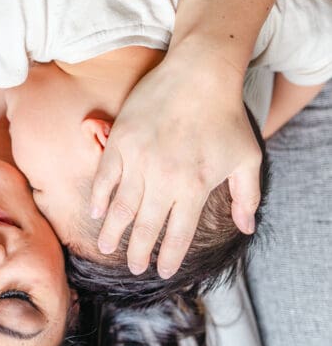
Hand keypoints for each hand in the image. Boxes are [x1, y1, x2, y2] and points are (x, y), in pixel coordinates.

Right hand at [89, 48, 262, 276]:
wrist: (200, 74)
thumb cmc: (227, 116)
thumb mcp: (248, 159)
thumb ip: (247, 197)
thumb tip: (247, 229)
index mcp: (195, 187)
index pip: (178, 234)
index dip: (169, 257)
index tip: (162, 271)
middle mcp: (165, 179)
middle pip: (146, 227)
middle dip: (138, 253)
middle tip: (133, 267)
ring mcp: (140, 160)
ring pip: (121, 207)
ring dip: (113, 233)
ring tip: (107, 249)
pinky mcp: (122, 141)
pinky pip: (105, 177)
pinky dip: (100, 197)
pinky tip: (97, 212)